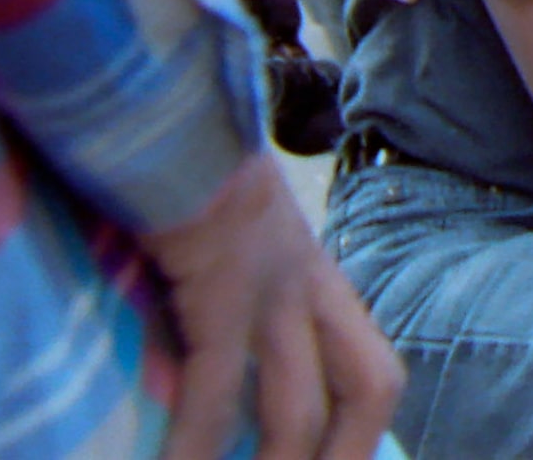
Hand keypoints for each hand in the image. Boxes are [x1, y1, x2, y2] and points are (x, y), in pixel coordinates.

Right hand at [147, 154, 403, 459]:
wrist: (160, 108)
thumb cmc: (174, 170)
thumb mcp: (223, 239)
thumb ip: (223, 299)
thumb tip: (183, 369)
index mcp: (314, 273)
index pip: (372, 367)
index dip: (360, 438)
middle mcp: (309, 281)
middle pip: (369, 387)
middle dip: (342, 459)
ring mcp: (272, 285)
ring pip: (298, 410)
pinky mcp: (222, 287)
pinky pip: (218, 393)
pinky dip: (196, 446)